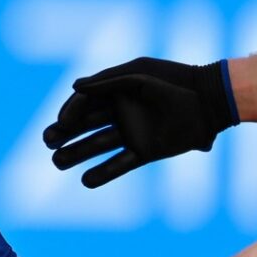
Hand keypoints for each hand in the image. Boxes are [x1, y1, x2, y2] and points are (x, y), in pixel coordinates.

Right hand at [43, 56, 238, 187]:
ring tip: (56, 162)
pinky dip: (103, 173)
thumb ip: (107, 81)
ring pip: (97, 145)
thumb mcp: (139, 75)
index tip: (59, 125)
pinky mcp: (146, 152)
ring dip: (76, 154)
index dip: (69, 114)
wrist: (208, 102)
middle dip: (64, 134)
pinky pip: (120, 164)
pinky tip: (86, 181)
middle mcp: (121, 114)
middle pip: (85, 126)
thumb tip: (75, 86)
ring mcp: (132, 134)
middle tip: (47, 143)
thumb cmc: (174, 83)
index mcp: (116, 93)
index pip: (84, 104)